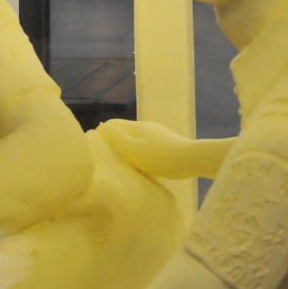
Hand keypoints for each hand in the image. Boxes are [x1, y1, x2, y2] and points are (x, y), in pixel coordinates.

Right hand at [98, 119, 230, 178]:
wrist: (192, 160)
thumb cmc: (160, 157)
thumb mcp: (134, 150)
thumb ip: (117, 139)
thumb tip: (102, 127)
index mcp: (137, 127)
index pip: (113, 124)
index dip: (102, 133)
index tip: (95, 148)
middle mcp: (147, 127)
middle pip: (125, 131)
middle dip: (114, 141)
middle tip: (106, 158)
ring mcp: (158, 135)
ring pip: (136, 139)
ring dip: (127, 148)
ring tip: (122, 163)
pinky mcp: (167, 144)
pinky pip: (147, 146)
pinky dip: (139, 153)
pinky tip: (141, 164)